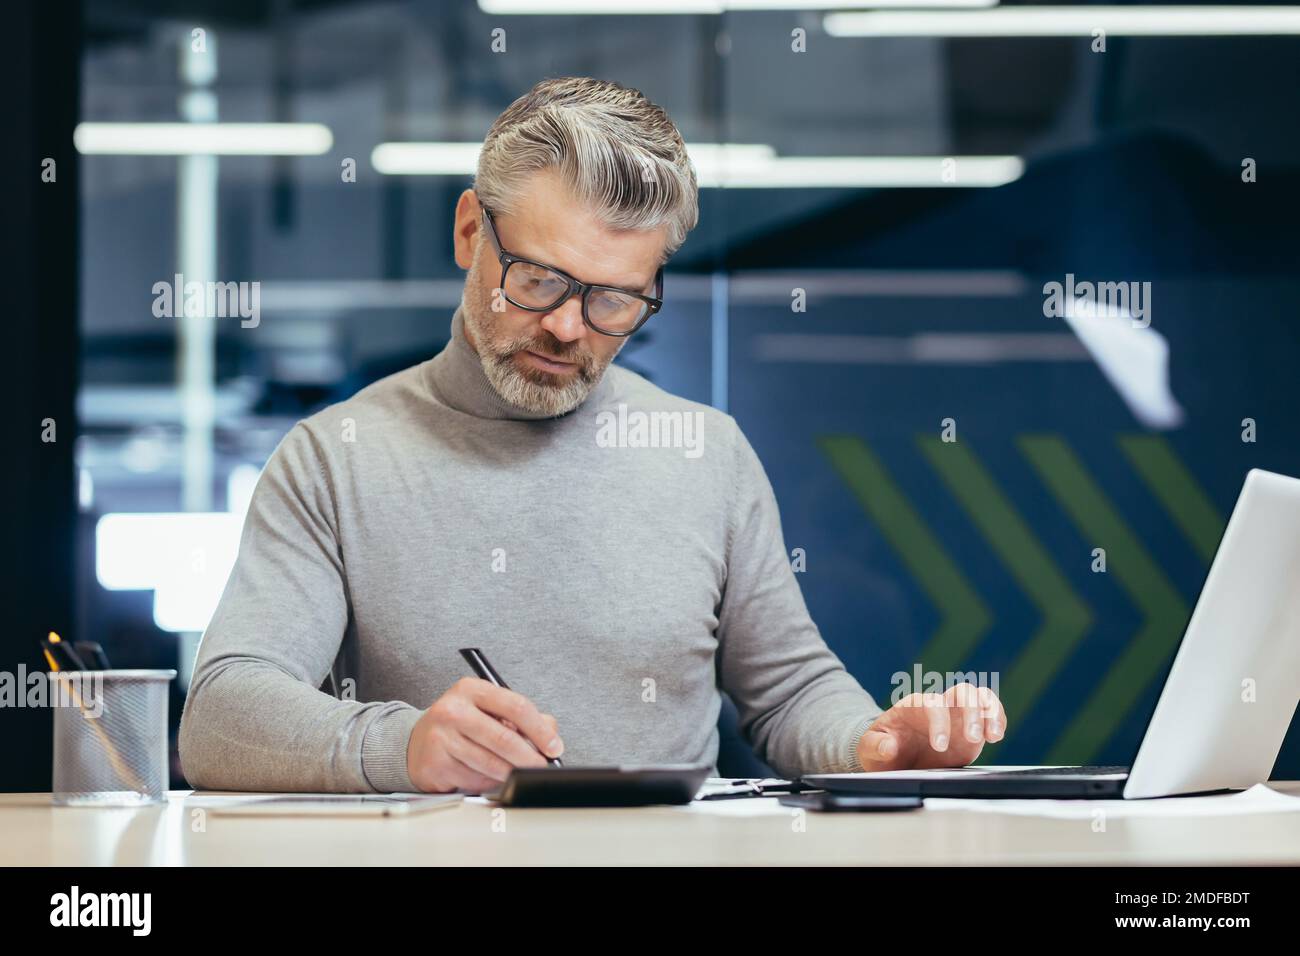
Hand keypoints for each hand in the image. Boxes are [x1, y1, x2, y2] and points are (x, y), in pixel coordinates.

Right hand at [406, 677, 563, 792]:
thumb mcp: (488, 709)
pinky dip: (490, 782)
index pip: (515, 706)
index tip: (554, 746)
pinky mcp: (435, 763)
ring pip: (490, 763)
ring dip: (512, 773)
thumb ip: (521, 717)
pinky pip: (474, 779)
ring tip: (520, 773)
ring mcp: (441, 737)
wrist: (417, 742)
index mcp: (471, 689)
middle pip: (504, 738)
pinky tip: (492, 777)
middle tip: (542, 766)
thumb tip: (551, 733)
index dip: (540, 730)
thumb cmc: (459, 724)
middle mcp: (453, 710)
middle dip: (530, 757)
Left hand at [856, 683, 1005, 770]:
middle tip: (973, 738)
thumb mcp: (869, 749)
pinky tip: (997, 735)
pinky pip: (989, 714)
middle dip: (972, 712)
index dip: (939, 722)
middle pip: (962, 692)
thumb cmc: (879, 749)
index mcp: (913, 707)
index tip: (939, 747)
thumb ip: (875, 746)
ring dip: (991, 712)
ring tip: (993, 735)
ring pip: (980, 697)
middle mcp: (939, 706)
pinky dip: (997, 720)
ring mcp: (957, 716)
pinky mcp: (970, 730)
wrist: (892, 756)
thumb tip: (888, 746)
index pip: (932, 704)